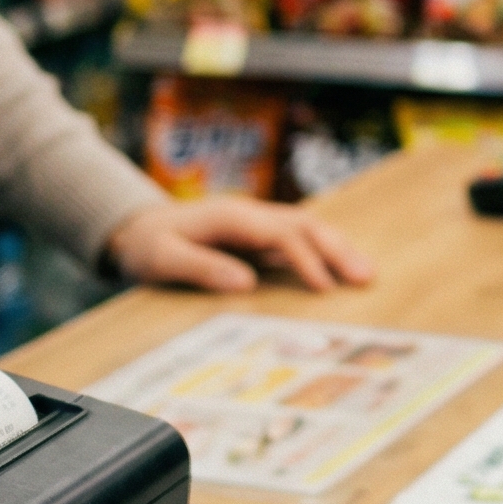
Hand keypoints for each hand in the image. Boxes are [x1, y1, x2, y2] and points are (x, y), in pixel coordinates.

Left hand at [106, 197, 373, 293]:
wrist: (136, 227)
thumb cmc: (148, 244)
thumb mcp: (163, 259)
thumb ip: (201, 267)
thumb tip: (245, 283)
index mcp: (232, 217)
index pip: (282, 234)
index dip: (306, 259)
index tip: (325, 288)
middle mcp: (251, 215)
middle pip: (305, 224)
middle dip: (338, 249)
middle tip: (366, 277)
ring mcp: (257, 223)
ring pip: (308, 229)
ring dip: (337, 248)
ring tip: (365, 274)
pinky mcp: (258, 236)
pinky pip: (298, 240)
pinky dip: (323, 252)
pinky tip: (340, 269)